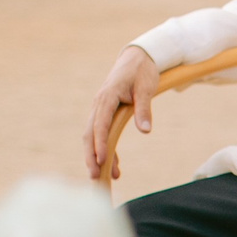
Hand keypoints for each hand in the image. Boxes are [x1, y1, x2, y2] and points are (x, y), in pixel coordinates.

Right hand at [84, 45, 160, 179]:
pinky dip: (107, 150)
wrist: (137, 58)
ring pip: (93, 137)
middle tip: (94, 176)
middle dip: (90, 156)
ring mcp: (100, 110)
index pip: (101, 124)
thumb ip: (144, 109)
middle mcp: (99, 104)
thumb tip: (145, 131)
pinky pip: (103, 135)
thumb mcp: (147, 88)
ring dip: (96, 157)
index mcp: (107, 97)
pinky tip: (115, 167)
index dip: (100, 143)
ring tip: (102, 178)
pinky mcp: (106, 114)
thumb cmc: (142, 72)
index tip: (101, 160)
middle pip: (90, 134)